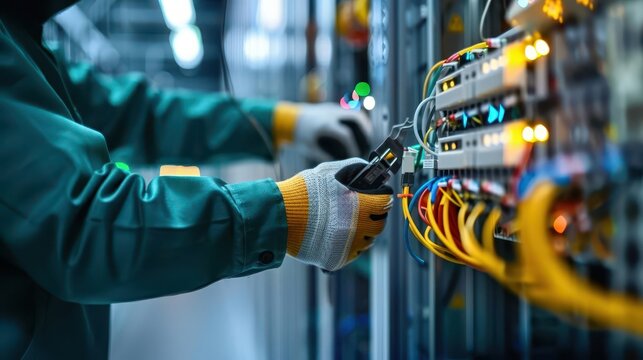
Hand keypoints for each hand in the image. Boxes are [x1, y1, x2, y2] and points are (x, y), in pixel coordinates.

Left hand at [274, 103, 372, 162]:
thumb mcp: (309, 148)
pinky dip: (355, 120)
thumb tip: (338, 165)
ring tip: (367, 136)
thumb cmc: (298, 135)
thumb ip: (324, 156)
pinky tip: (357, 130)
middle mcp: (331, 114)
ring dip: (363, 123)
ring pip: (354, 112)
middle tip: (368, 142)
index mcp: (325, 125)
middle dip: (365, 130)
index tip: (355, 155)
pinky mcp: (331, 107)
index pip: (346, 135)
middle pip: (356, 118)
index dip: (353, 147)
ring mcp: (332, 108)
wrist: (287, 119)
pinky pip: (348, 111)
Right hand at [276, 158, 392, 270]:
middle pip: (380, 225)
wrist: (280, 215)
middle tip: (364, 210)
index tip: (377, 196)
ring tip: (348, 223)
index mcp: (360, 205)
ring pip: (368, 241)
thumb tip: (369, 169)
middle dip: (375, 216)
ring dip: (363, 232)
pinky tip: (338, 235)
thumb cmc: (304, 191)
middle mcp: (358, 228)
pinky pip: (352, 254)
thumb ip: (353, 169)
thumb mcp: (329, 171)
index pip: (385, 202)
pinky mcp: (337, 259)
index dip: (381, 197)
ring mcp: (348, 246)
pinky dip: (349, 245)